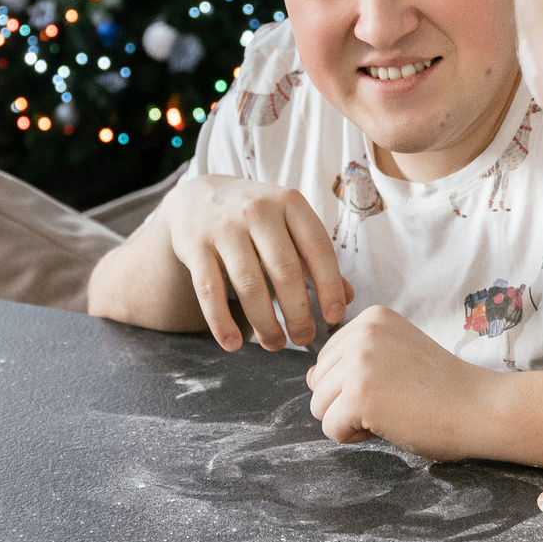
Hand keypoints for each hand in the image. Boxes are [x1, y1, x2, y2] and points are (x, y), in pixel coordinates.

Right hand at [161, 174, 351, 350]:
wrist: (197, 196)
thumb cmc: (255, 218)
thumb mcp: (289, 224)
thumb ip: (316, 258)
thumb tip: (348, 298)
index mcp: (289, 202)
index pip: (317, 248)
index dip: (329, 286)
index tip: (334, 317)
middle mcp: (257, 211)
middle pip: (284, 271)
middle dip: (298, 313)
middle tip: (304, 339)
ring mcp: (223, 228)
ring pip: (249, 285)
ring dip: (265, 323)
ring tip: (275, 344)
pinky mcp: (194, 246)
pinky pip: (209, 291)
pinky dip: (221, 322)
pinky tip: (233, 344)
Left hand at [303, 305, 501, 457]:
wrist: (482, 408)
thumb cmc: (443, 390)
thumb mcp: (396, 356)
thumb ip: (354, 359)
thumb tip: (308, 377)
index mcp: (372, 318)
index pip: (328, 359)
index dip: (355, 383)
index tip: (397, 383)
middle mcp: (362, 332)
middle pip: (317, 381)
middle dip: (346, 401)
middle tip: (394, 401)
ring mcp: (360, 362)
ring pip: (318, 405)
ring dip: (349, 419)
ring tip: (391, 412)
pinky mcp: (359, 394)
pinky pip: (330, 428)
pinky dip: (353, 437)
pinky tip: (388, 425)